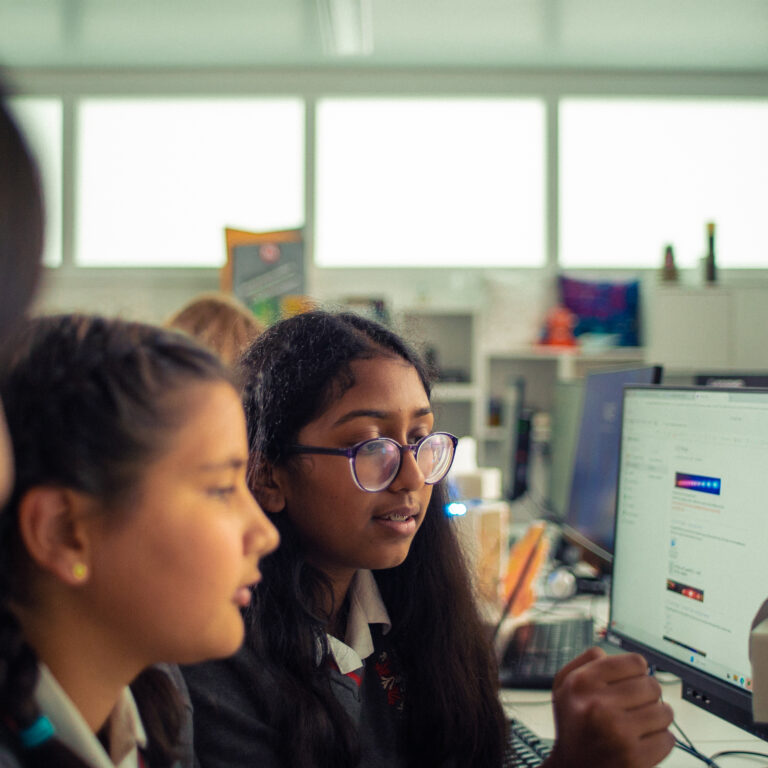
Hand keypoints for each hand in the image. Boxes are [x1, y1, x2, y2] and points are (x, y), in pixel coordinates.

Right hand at [542, 647, 674, 767]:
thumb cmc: (573, 725)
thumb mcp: (564, 685)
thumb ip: (585, 661)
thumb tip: (610, 654)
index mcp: (582, 683)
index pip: (636, 662)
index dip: (636, 672)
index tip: (631, 682)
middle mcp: (598, 705)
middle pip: (653, 685)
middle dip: (648, 695)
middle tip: (635, 705)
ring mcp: (618, 733)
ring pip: (665, 712)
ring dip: (657, 717)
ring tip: (640, 723)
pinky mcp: (635, 758)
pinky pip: (668, 739)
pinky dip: (660, 740)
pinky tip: (642, 741)